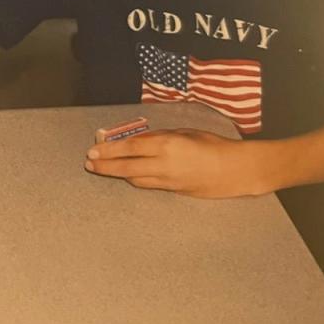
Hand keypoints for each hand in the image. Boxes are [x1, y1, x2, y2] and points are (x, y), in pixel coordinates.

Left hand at [84, 127, 266, 198]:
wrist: (234, 170)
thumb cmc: (212, 145)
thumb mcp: (184, 132)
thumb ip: (160, 137)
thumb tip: (139, 140)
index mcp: (166, 144)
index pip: (130, 147)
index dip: (109, 148)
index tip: (94, 148)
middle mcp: (163, 164)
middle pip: (126, 167)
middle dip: (105, 165)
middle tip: (89, 162)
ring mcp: (168, 181)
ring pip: (134, 179)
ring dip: (117, 173)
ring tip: (102, 168)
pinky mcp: (173, 191)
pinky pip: (148, 184)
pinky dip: (134, 179)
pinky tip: (127, 175)